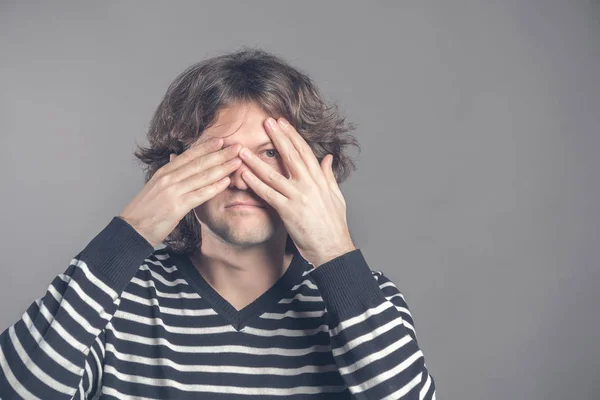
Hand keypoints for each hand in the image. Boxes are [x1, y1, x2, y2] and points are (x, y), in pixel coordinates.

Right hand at [119, 137, 242, 246]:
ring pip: (202, 176)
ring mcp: (172, 192)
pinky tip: (226, 181)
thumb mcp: (155, 187)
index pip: (188, 155)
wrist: (131, 230)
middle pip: (199, 163)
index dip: (206, 146)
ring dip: (222, 167)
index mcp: (163, 172)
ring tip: (237, 161)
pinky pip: (199, 194)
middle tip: (236, 146)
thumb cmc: (145, 211)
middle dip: (220, 154)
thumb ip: (168, 174)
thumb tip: (174, 159)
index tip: (221, 140)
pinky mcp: (176, 207)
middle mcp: (168, 178)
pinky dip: (214, 187)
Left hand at [238, 117, 355, 266]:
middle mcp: (310, 185)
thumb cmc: (334, 225)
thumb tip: (327, 158)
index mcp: (320, 180)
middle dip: (277, 137)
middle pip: (291, 156)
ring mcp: (298, 198)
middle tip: (265, 122)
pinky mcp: (288, 212)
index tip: (282, 123)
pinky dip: (255, 184)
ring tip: (243, 149)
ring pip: (274, 175)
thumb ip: (328, 176)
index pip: (304, 151)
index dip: (292, 135)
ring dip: (256, 161)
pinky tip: (244, 175)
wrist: (333, 248)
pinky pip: (268, 195)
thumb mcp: (336, 196)